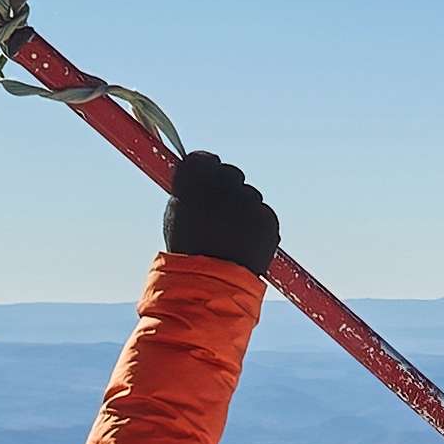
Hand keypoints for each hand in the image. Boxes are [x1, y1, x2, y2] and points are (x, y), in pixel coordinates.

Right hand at [163, 152, 276, 276]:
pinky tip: (244, 242)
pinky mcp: (268, 219)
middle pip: (231, 174)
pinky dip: (256, 225)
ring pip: (249, 196)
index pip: (203, 159)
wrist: (210, 283)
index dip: (205, 170)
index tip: (206, 182)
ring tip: (230, 235)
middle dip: (227, 189)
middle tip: (219, 213)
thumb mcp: (175, 214)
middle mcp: (224, 185)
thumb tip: (203, 168)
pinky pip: (263, 214)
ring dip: (243, 208)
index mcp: (194, 181)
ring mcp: (249, 201)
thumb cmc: (188, 250)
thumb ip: (188, 187)